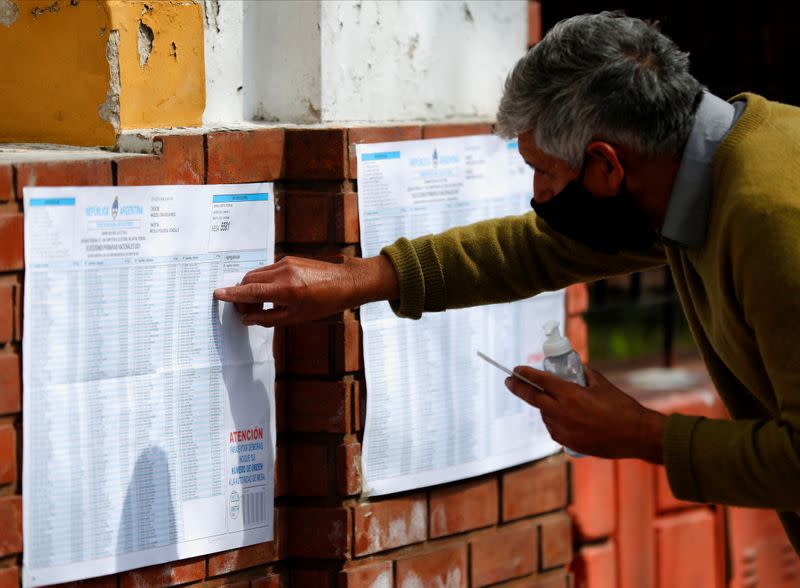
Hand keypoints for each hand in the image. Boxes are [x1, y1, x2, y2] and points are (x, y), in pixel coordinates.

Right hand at [213, 255, 398, 326]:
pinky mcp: (289, 259)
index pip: (250, 291)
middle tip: (245, 312)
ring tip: (259, 307)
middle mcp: (282, 272)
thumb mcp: (296, 317)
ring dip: (252, 288)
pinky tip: (271, 296)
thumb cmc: (325, 303)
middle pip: (248, 280)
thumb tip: (248, 319)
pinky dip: (263, 282)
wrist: (346, 282)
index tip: (217, 295)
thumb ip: (269, 319)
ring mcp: (285, 263)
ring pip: (257, 274)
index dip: (232, 295)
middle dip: (242, 295)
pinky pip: (267, 270)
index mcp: (284, 289)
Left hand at [505, 365, 665, 462]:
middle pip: (533, 398)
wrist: (637, 435)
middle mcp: (563, 412)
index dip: (526, 374)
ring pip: (545, 414)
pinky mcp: (569, 443)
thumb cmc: (622, 407)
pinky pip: (554, 429)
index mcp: (570, 395)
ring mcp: (564, 430)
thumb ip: (583, 373)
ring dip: (544, 406)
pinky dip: (554, 420)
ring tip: (555, 401)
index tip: (515, 369)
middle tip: (509, 381)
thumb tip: (573, 366)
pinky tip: (563, 417)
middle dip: (518, 388)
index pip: (540, 381)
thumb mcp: (601, 383)